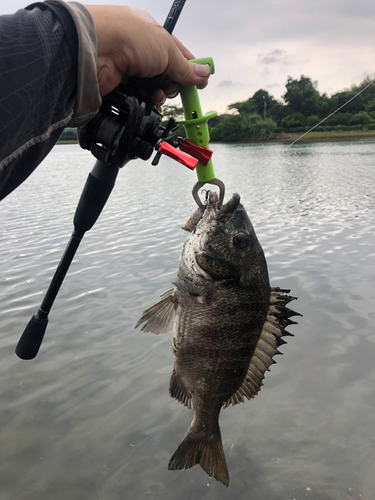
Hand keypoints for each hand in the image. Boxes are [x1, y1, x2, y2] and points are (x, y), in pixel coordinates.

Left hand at [84, 5, 210, 104]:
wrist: (94, 50)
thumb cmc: (128, 37)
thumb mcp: (166, 49)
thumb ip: (185, 66)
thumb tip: (203, 73)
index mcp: (152, 34)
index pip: (177, 53)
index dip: (190, 69)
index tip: (200, 83)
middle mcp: (139, 50)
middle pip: (165, 74)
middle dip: (173, 85)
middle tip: (172, 89)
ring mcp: (128, 68)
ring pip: (152, 88)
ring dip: (159, 95)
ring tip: (156, 96)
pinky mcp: (118, 86)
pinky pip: (138, 99)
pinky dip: (145, 104)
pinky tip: (148, 104)